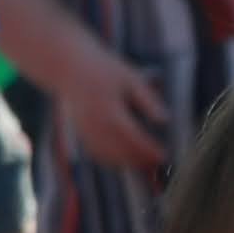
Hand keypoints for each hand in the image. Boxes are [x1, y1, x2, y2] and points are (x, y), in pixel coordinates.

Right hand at [60, 45, 171, 168]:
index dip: (149, 150)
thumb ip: (148, 99)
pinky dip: (113, 160)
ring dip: (128, 163)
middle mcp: (96, 124)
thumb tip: (165, 119)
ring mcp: (86, 130)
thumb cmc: (103, 69)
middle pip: (122, 151)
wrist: (68, 67)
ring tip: (147, 166)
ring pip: (109, 156)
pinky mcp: (80, 132)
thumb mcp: (130, 78)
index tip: (164, 156)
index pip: (134, 137)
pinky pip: (97, 153)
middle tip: (159, 165)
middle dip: (141, 161)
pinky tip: (126, 161)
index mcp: (110, 110)